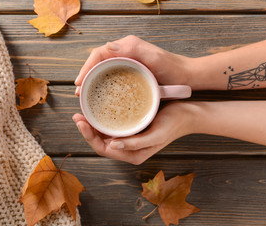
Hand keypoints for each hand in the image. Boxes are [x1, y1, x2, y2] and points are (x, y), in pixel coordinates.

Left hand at [72, 102, 195, 164]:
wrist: (187, 115)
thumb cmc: (173, 124)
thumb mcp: (156, 135)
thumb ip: (135, 143)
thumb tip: (112, 145)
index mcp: (133, 155)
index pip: (104, 149)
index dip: (89, 137)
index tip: (81, 121)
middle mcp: (129, 149)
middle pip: (101, 143)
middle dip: (87, 130)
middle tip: (78, 115)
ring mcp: (130, 140)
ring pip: (105, 135)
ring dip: (93, 125)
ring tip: (83, 112)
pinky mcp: (132, 129)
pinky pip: (112, 127)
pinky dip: (103, 120)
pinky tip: (97, 110)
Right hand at [74, 35, 191, 95]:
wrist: (185, 76)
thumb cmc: (172, 67)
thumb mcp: (154, 57)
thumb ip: (134, 49)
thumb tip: (108, 46)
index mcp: (127, 46)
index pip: (99, 53)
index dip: (86, 67)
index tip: (79, 83)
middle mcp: (124, 51)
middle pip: (98, 61)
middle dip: (85, 75)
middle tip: (78, 92)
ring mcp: (127, 62)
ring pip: (102, 69)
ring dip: (92, 81)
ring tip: (84, 95)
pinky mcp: (130, 71)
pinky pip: (111, 76)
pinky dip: (102, 84)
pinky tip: (100, 95)